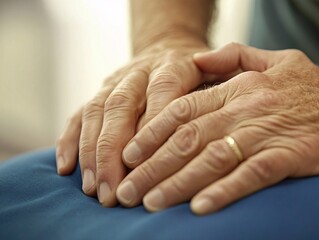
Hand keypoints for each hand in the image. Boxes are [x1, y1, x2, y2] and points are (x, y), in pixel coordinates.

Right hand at [55, 38, 207, 206]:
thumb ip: (227, 66)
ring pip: (97, 111)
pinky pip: (80, 114)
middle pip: (121, 105)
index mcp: (174, 65)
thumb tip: (207, 71)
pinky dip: (70, 140)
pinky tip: (68, 167)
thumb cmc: (201, 69)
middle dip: (113, 151)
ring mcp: (117, 81)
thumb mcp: (221, 65)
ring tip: (94, 188)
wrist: (169, 46)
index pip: (162, 91)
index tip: (145, 164)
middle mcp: (141, 72)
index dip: (152, 126)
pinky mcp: (101, 91)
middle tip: (114, 190)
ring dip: (92, 152)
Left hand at [116, 43, 318, 213]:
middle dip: (153, 165)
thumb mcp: (278, 60)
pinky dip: (224, 191)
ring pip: (212, 158)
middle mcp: (248, 109)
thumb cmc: (317, 92)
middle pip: (188, 138)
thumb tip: (199, 59)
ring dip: (177, 183)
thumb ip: (235, 56)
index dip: (152, 133)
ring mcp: (269, 133)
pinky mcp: (291, 157)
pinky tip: (200, 209)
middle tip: (127, 190)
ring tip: (150, 203)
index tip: (129, 155)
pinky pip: (250, 176)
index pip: (183, 110)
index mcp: (241, 87)